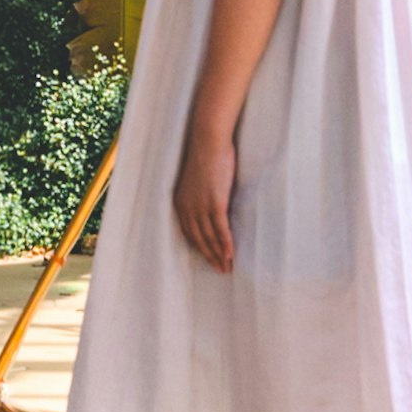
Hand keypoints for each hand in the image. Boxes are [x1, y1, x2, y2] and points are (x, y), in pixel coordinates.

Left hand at [174, 111, 236, 268]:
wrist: (209, 140)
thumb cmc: (206, 154)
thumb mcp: (198, 179)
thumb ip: (202, 194)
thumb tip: (213, 205)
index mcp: (181, 202)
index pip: (189, 232)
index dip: (200, 248)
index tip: (209, 258)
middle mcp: (188, 208)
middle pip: (199, 239)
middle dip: (210, 256)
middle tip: (220, 270)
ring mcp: (201, 207)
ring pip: (210, 238)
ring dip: (219, 255)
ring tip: (227, 267)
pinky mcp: (215, 203)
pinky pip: (221, 230)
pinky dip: (226, 244)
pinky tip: (231, 254)